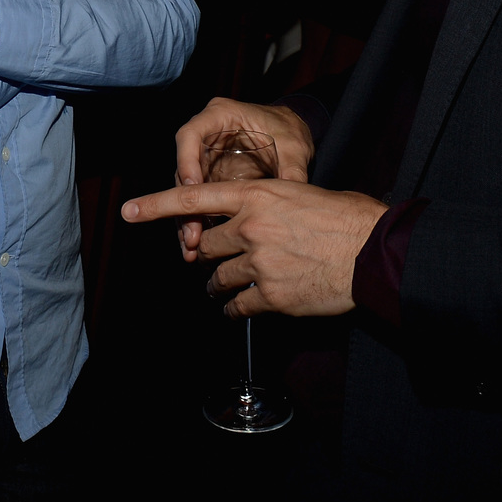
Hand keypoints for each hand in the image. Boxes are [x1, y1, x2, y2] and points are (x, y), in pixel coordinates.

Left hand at [120, 179, 386, 317]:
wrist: (373, 252)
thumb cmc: (346, 218)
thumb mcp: (302, 193)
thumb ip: (269, 205)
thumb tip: (254, 218)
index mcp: (257, 195)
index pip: (194, 198)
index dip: (156, 205)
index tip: (128, 211)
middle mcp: (250, 227)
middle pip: (208, 244)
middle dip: (211, 253)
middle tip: (221, 259)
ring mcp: (258, 263)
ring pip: (218, 277)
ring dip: (220, 284)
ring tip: (228, 288)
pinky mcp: (269, 295)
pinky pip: (236, 305)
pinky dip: (234, 308)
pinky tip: (241, 308)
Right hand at [171, 98, 316, 255]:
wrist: (291, 135)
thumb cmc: (289, 131)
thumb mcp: (293, 147)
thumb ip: (291, 170)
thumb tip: (295, 199)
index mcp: (220, 115)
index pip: (190, 135)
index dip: (186, 161)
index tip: (192, 188)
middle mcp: (205, 137)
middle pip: (183, 169)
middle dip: (185, 205)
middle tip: (192, 236)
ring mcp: (204, 159)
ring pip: (186, 192)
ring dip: (186, 221)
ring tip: (192, 250)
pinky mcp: (209, 179)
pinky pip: (197, 203)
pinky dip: (197, 224)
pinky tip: (198, 249)